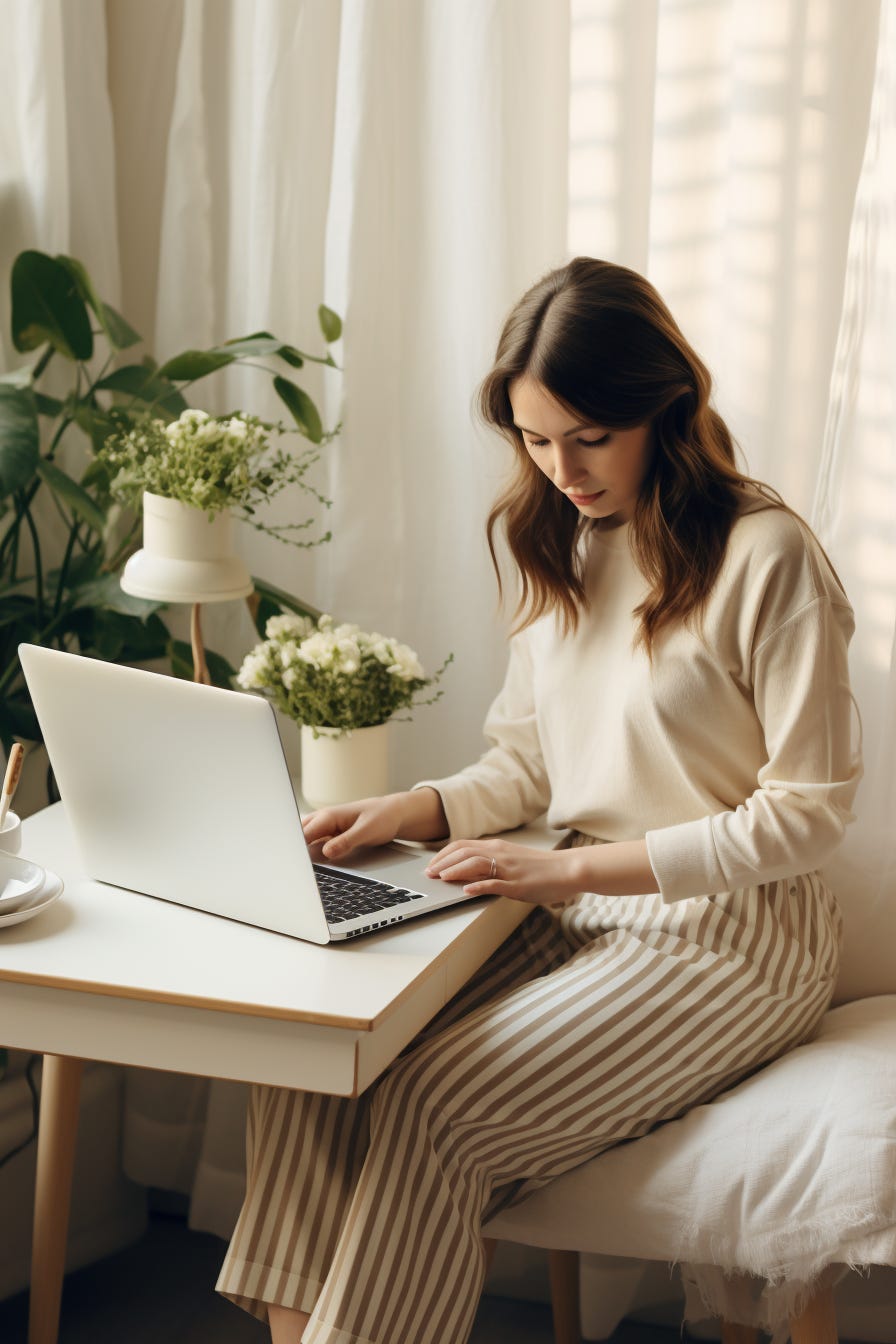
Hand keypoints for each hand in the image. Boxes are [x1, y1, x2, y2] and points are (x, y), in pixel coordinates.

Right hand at [303, 787, 447, 861]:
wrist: (394, 813)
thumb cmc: (382, 817)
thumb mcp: (367, 831)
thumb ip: (346, 841)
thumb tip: (326, 852)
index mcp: (329, 816)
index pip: (303, 834)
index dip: (294, 849)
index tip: (291, 863)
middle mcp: (323, 820)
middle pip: (298, 837)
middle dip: (292, 850)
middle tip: (288, 870)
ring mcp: (326, 828)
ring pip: (304, 840)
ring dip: (300, 852)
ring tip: (295, 870)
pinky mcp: (331, 835)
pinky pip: (314, 844)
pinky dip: (309, 854)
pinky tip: (309, 866)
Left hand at [424, 838, 583, 906]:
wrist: (567, 869)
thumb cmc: (541, 868)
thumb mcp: (512, 860)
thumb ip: (491, 863)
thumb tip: (468, 872)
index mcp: (497, 847)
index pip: (462, 846)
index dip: (444, 855)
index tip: (432, 865)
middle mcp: (500, 853)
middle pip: (464, 853)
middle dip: (443, 862)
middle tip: (429, 873)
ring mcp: (508, 869)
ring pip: (475, 864)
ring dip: (455, 871)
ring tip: (441, 878)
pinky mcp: (517, 884)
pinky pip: (495, 883)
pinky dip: (478, 886)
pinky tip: (466, 891)